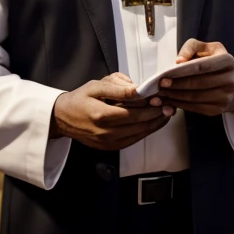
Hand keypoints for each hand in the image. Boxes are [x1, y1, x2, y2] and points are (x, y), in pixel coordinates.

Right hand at [51, 72, 174, 150]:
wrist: (63, 118)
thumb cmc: (80, 98)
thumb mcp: (95, 85)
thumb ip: (116, 87)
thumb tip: (136, 89)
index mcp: (101, 115)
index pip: (132, 113)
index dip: (149, 107)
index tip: (161, 99)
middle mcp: (105, 133)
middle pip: (138, 126)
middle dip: (156, 116)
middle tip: (170, 107)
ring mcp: (107, 143)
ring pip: (137, 135)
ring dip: (153, 125)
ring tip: (166, 115)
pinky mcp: (109, 148)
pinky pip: (131, 141)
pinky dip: (144, 132)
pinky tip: (152, 124)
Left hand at [151, 39, 233, 116]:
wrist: (233, 81)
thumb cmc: (213, 60)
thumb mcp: (205, 47)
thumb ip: (190, 48)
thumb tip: (179, 61)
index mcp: (227, 61)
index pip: (202, 67)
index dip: (183, 72)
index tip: (165, 76)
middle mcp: (230, 80)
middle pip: (199, 84)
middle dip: (177, 86)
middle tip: (160, 86)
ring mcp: (226, 97)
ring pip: (196, 98)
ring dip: (176, 97)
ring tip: (162, 94)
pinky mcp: (219, 110)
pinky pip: (197, 108)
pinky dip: (182, 105)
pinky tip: (171, 101)